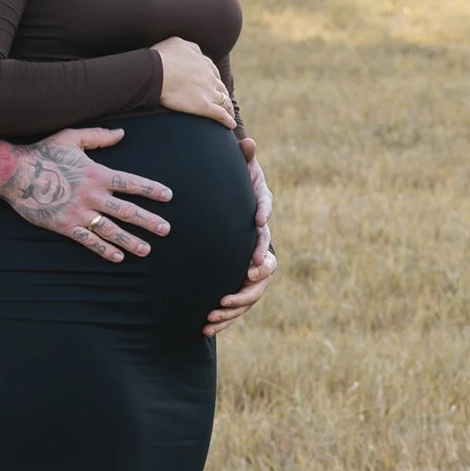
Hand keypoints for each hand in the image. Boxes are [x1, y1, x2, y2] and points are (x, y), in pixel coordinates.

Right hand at [2, 127, 172, 262]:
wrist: (15, 173)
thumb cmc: (43, 153)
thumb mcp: (71, 137)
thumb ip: (98, 136)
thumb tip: (121, 133)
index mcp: (97, 173)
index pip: (130, 182)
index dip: (151, 189)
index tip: (168, 196)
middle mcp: (92, 195)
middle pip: (127, 210)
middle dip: (148, 220)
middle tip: (166, 230)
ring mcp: (80, 212)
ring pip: (111, 230)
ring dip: (131, 241)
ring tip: (147, 250)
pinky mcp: (66, 226)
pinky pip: (89, 240)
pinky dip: (105, 250)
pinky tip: (118, 257)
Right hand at [155, 36, 236, 125]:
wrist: (156, 72)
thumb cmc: (161, 57)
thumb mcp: (177, 43)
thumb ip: (189, 47)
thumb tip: (193, 51)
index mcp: (202, 61)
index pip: (213, 71)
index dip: (214, 79)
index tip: (214, 84)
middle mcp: (209, 76)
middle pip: (220, 86)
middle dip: (224, 94)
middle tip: (224, 101)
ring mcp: (208, 91)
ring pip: (224, 101)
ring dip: (229, 108)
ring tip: (231, 115)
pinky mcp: (204, 106)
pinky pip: (221, 114)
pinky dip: (227, 120)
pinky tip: (230, 125)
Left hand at [203, 144, 275, 335]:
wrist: (233, 206)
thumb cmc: (238, 187)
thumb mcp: (242, 171)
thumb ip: (245, 159)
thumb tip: (248, 140)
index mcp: (259, 229)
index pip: (265, 242)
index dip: (260, 249)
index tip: (252, 261)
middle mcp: (258, 253)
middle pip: (261, 278)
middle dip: (247, 289)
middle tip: (227, 295)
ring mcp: (249, 271)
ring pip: (248, 297)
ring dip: (233, 309)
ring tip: (212, 314)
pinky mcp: (236, 284)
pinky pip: (234, 307)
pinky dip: (223, 320)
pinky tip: (204, 329)